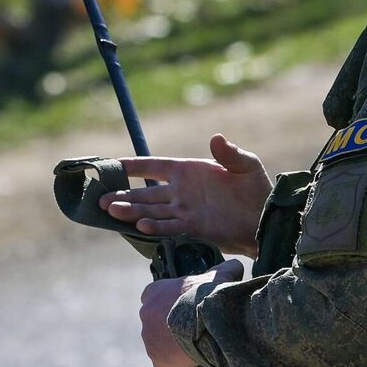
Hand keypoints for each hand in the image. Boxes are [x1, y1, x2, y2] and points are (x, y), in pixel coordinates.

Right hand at [100, 133, 273, 255]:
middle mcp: (180, 191)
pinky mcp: (191, 228)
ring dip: (131, 211)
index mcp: (188, 171)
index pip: (153, 166)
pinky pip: (167, 227)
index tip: (111, 165)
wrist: (265, 221)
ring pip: (150, 210)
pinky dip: (154, 227)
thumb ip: (230, 154)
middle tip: (101, 198)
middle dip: (123, 194)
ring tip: (111, 210)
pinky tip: (139, 226)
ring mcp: (183, 211)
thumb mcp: (246, 166)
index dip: (133, 166)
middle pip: (145, 192)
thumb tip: (216, 138)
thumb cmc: (256, 189)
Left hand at [139, 259, 244, 366]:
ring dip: (173, 349)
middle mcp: (146, 312)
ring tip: (195, 351)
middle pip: (156, 323)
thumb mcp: (220, 276)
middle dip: (170, 329)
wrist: (206, 317)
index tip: (185, 314)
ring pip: (159, 345)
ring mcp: (148, 335)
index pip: (155, 298)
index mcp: (154, 291)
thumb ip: (224, 270)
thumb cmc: (211, 293)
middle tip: (193, 334)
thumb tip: (236, 266)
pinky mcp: (156, 356)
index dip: (170, 307)